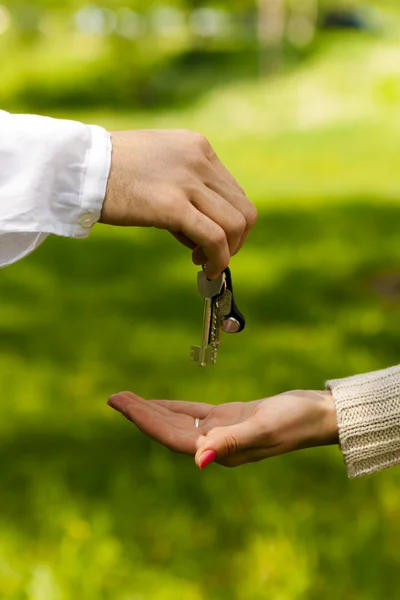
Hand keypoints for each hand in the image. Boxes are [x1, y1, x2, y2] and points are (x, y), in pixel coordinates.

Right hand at [100, 130, 256, 278]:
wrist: (79, 168)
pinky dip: (219, 259)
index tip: (209, 238)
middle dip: (235, 240)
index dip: (227, 222)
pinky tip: (207, 268)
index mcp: (198, 147)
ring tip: (204, 261)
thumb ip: (185, 188)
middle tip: (211, 255)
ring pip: (235, 224)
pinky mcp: (173, 205)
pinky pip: (215, 238)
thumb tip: (200, 229)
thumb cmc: (112, 172)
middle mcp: (200, 160)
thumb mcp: (159, 166)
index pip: (233, 192)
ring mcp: (188, 181)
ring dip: (228, 251)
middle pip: (243, 209)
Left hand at [107, 390, 338, 468]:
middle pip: (169, 429)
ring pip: (178, 421)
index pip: (172, 436)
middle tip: (113, 397)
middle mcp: (215, 444)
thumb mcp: (264, 428)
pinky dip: (174, 406)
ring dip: (153, 410)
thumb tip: (198, 459)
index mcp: (220, 450)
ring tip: (127, 399)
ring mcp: (222, 431)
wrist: (318, 416)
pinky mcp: (230, 419)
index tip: (122, 403)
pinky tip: (159, 402)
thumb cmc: (295, 421)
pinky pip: (194, 412)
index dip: (145, 420)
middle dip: (140, 413)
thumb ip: (231, 441)